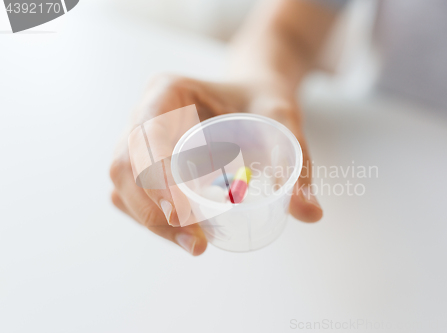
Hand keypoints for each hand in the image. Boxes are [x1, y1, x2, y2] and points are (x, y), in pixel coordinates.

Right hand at [110, 74, 321, 255]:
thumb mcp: (283, 121)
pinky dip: (151, 216)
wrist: (252, 95)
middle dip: (153, 211)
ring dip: (150, 219)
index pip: (147, 136)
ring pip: (122, 183)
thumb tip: (310, 214)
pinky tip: (183, 231)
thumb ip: (297, 162)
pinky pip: (131, 192)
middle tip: (197, 244)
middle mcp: (145, 111)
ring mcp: (140, 136)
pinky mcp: (145, 159)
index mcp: (168, 91)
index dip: (158, 179)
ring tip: (195, 244)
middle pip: (125, 166)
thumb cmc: (262, 101)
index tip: (188, 216)